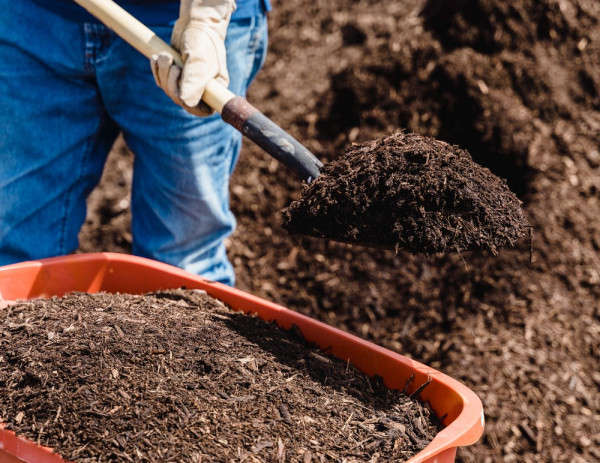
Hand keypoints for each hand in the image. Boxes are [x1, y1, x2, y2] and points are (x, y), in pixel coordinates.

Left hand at [151, 0, 235, 115]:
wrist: (195, 23)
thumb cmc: (203, 41)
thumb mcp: (200, 61)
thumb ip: (194, 82)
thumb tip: (184, 103)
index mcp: (215, 90)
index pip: (201, 110)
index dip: (188, 103)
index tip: (181, 87)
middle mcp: (202, 90)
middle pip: (180, 100)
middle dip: (170, 82)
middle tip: (171, 62)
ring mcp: (187, 83)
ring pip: (169, 91)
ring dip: (162, 73)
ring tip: (165, 55)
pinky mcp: (174, 75)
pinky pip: (161, 82)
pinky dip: (157, 70)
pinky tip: (157, 58)